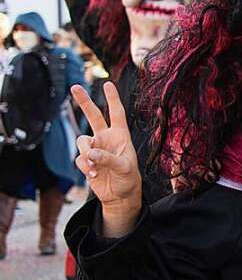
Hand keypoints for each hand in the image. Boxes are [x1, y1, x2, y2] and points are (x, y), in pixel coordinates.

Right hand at [71, 82, 141, 236]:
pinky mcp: (86, 160)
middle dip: (84, 101)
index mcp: (121, 136)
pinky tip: (94, 175)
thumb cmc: (128, 179)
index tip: (108, 84)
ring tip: (96, 168)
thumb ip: (108, 159)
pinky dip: (85, 167)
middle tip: (74, 86)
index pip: (117, 113)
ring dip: (86, 154)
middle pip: (93, 116)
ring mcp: (95, 148)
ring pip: (82, 141)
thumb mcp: (124, 168)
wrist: (120, 196)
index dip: (113, 99)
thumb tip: (91, 153)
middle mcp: (106, 138)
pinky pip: (79, 159)